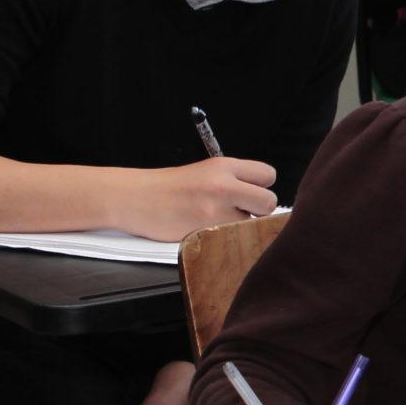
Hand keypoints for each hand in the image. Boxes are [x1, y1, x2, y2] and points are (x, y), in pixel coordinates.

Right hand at [117, 157, 278, 239]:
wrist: (136, 198)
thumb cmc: (170, 188)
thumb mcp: (206, 172)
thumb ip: (235, 180)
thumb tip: (261, 197)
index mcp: (225, 165)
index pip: (268, 175)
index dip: (262, 187)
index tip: (250, 194)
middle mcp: (224, 185)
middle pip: (269, 202)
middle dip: (259, 210)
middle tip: (240, 212)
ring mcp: (216, 209)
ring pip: (252, 224)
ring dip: (240, 226)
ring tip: (216, 221)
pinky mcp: (206, 231)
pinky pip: (232, 238)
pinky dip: (224, 238)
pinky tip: (207, 231)